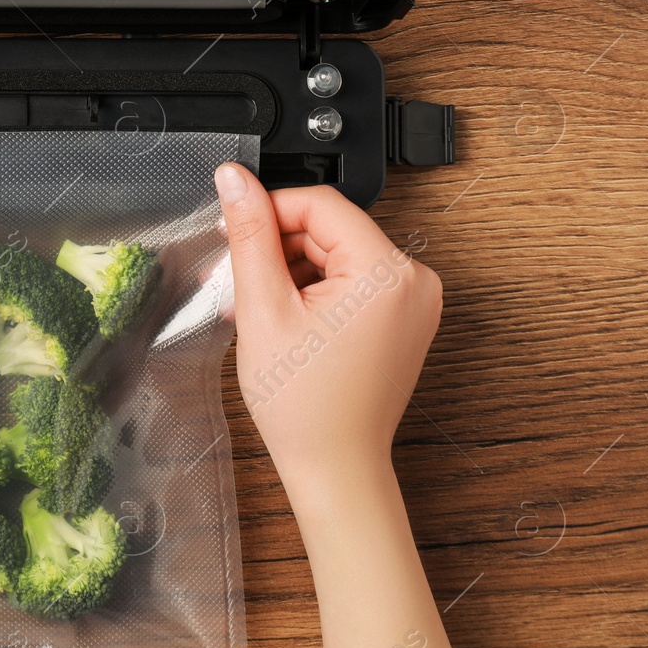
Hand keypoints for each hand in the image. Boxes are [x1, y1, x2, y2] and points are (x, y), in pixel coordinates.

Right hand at [214, 163, 440, 502]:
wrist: (335, 467)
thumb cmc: (305, 406)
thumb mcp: (263, 308)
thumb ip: (250, 235)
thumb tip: (235, 180)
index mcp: (386, 271)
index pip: (320, 203)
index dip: (268, 210)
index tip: (232, 227)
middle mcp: (414, 280)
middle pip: (330, 229)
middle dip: (277, 248)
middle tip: (233, 278)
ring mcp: (414, 301)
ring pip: (337, 255)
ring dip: (291, 271)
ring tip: (254, 308)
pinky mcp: (404, 319)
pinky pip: (353, 282)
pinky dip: (315, 291)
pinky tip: (282, 318)